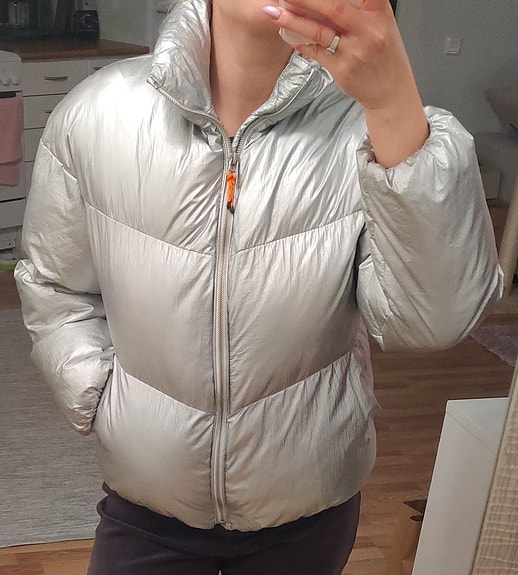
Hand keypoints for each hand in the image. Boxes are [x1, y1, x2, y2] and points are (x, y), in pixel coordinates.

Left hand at [263, 0, 428, 166]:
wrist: (390, 92)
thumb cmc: (384, 55)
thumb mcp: (381, 25)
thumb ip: (361, 9)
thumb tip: (324, 3)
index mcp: (380, 14)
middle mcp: (368, 30)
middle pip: (334, 7)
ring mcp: (354, 51)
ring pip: (319, 31)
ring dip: (294, 21)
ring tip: (274, 12)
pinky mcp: (342, 70)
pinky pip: (316, 53)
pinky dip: (300, 42)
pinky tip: (287, 34)